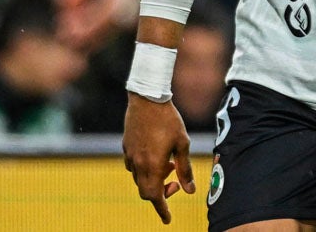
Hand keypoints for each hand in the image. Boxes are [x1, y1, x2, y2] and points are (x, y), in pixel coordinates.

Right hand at [122, 93, 194, 223]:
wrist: (148, 97)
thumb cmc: (168, 119)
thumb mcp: (182, 144)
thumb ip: (185, 169)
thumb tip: (190, 190)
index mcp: (153, 166)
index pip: (155, 197)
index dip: (162, 210)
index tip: (167, 219)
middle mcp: (138, 163)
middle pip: (145, 191)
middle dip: (159, 194)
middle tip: (175, 184)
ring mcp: (130, 154)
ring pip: (138, 178)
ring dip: (152, 179)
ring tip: (169, 165)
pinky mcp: (126, 145)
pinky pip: (132, 166)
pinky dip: (143, 169)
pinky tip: (155, 157)